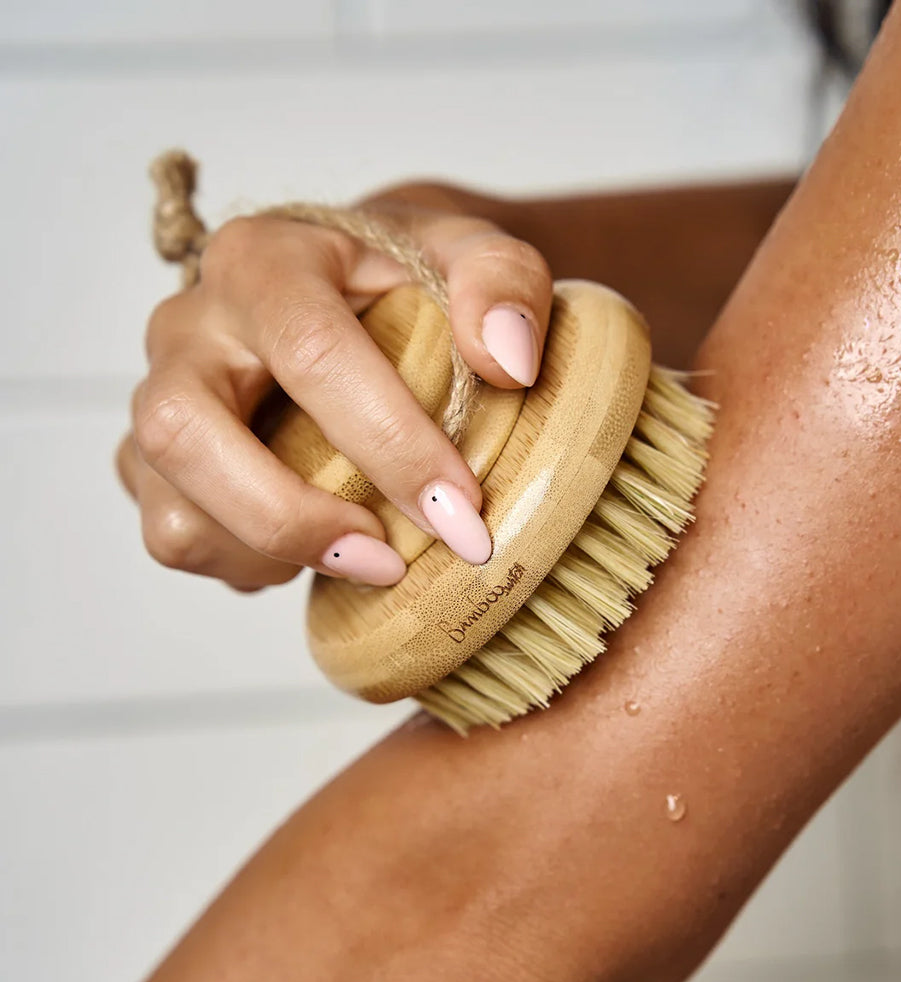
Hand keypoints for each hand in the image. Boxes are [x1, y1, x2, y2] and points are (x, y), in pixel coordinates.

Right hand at [116, 196, 552, 591]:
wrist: (347, 291)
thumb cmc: (405, 282)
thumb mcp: (469, 256)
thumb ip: (504, 284)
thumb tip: (508, 362)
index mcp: (264, 260)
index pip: (311, 351)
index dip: (390, 443)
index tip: (462, 512)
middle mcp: (188, 324)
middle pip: (189, 431)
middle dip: (295, 517)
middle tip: (392, 560)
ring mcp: (158, 394)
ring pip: (170, 505)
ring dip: (270, 553)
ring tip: (361, 555)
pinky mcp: (149, 458)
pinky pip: (173, 536)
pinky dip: (244, 563)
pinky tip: (313, 545)